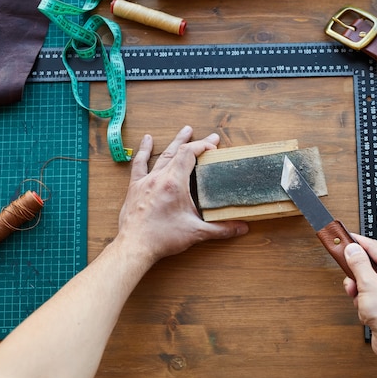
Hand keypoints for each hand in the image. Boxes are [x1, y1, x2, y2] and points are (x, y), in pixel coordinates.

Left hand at [116, 126, 248, 263]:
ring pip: (162, 155)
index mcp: (174, 183)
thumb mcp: (196, 233)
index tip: (214, 147)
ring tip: (185, 130)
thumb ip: (221, 229)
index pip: (189, 154)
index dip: (203, 146)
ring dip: (175, 142)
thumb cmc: (163, 238)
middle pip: (179, 151)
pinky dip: (144, 151)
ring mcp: (146, 181)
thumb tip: (241, 227)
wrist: (135, 246)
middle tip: (210, 136)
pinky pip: (139, 165)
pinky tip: (147, 140)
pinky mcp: (135, 188)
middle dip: (196, 142)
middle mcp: (159, 177)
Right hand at [342, 235, 376, 359]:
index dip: (357, 242)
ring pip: (366, 280)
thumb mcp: (369, 284)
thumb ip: (358, 264)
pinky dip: (362, 300)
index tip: (343, 238)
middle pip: (369, 264)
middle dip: (356, 274)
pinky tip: (365, 309)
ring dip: (358, 290)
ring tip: (360, 298)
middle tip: (348, 274)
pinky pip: (368, 293)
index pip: (374, 246)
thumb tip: (352, 249)